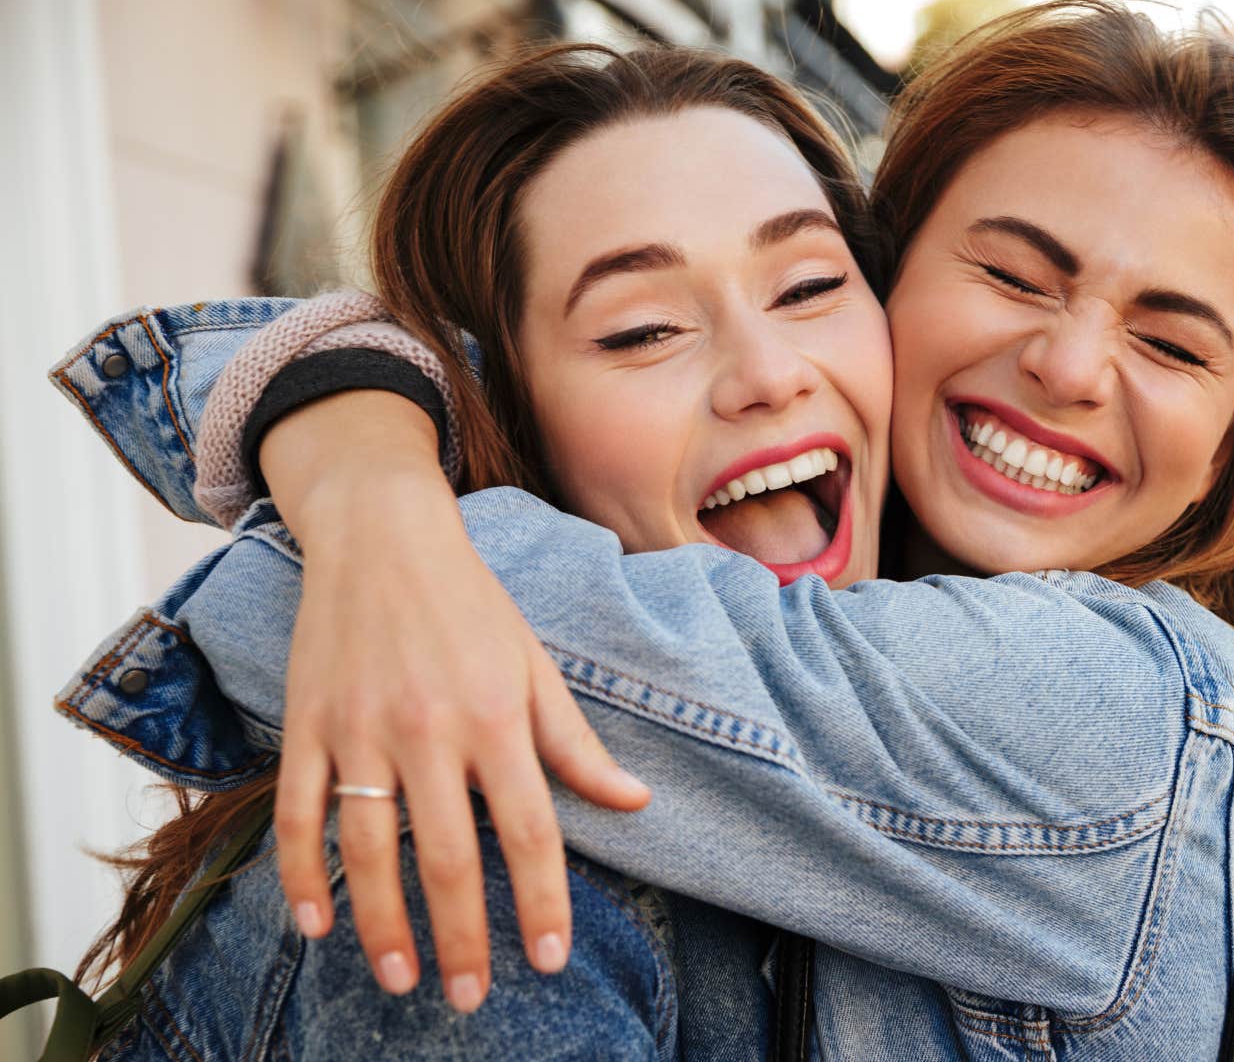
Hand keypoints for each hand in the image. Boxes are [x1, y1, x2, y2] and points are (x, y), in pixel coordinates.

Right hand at [259, 393, 651, 1012]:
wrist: (383, 535)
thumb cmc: (473, 606)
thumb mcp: (535, 667)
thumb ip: (576, 745)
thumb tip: (636, 802)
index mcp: (498, 717)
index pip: (529, 829)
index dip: (540, 900)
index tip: (547, 959)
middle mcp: (430, 729)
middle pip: (447, 855)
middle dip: (460, 937)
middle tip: (469, 997)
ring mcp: (360, 729)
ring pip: (366, 849)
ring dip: (382, 923)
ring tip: (399, 979)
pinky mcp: (307, 724)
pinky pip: (298, 815)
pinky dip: (300, 876)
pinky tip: (315, 928)